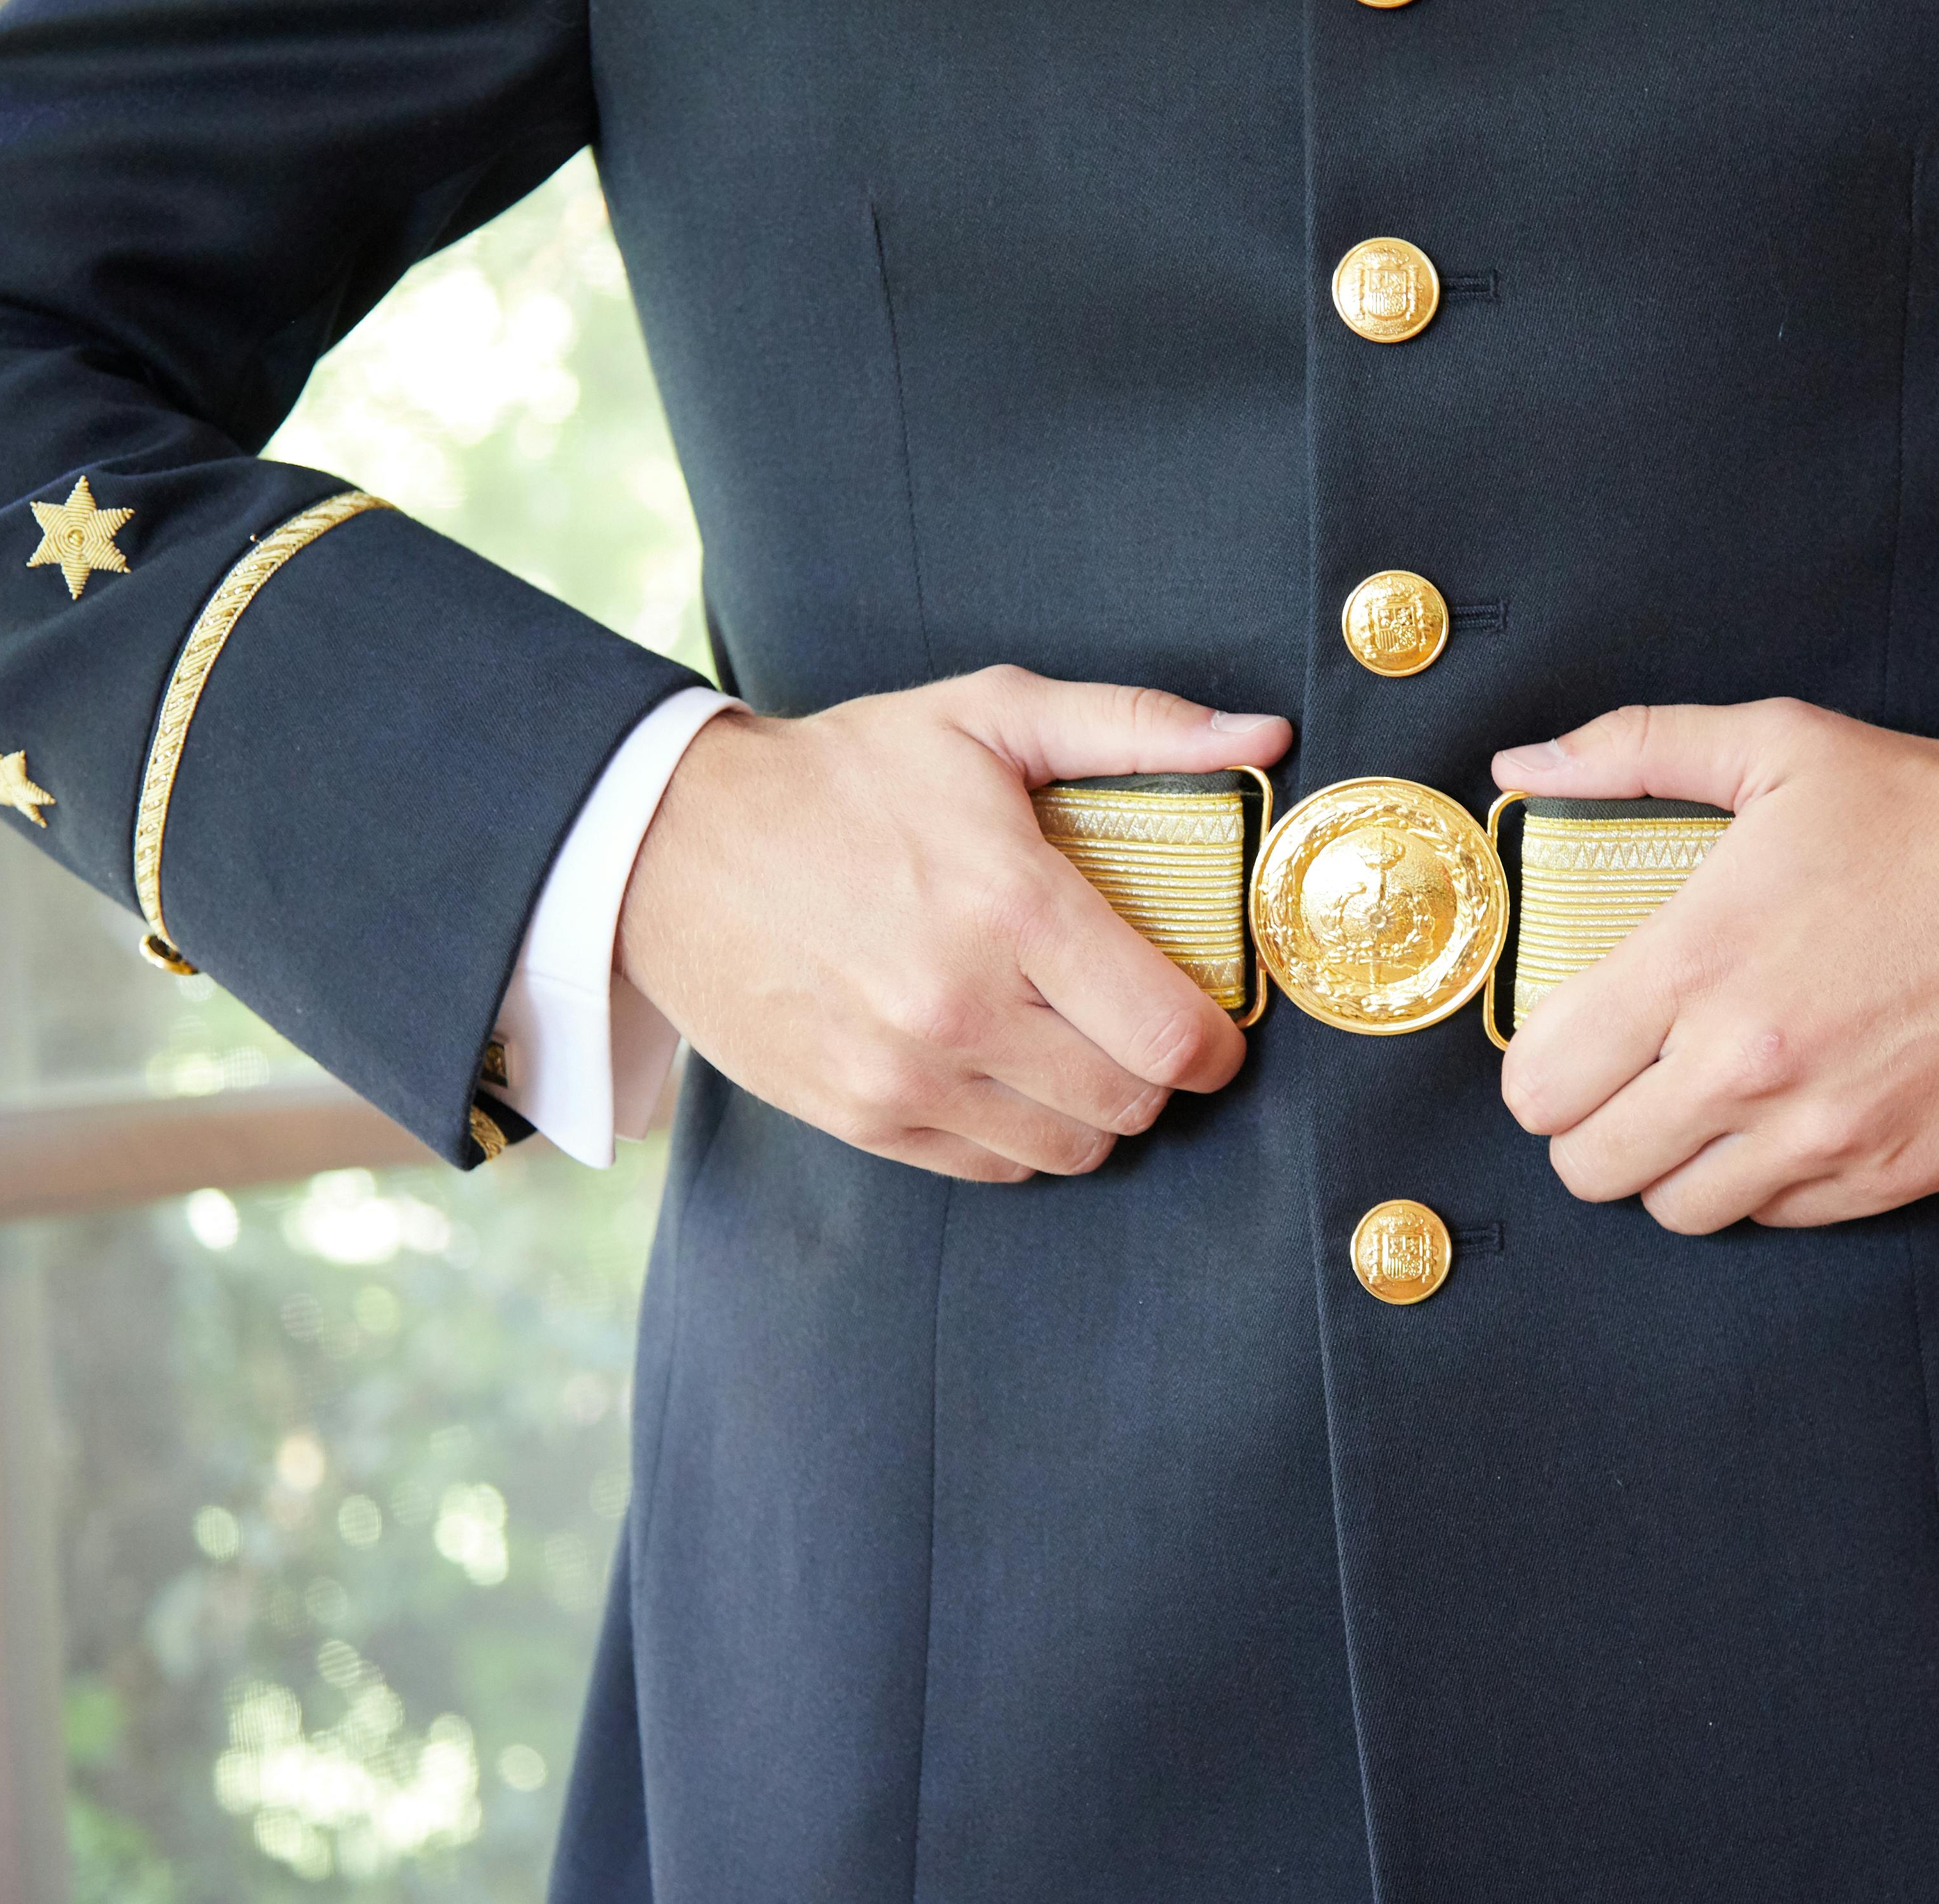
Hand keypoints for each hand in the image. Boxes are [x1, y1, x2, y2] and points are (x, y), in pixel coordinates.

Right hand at [617, 665, 1289, 1180]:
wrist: (671, 841)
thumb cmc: (846, 771)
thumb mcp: (991, 714)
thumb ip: (1138, 727)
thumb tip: (1267, 734)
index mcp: (1011, 907)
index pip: (1169, 1035)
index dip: (1217, 1045)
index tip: (1215, 1026)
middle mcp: (962, 1007)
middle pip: (1131, 1102)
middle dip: (1159, 1072)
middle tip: (1141, 1025)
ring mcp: (905, 1074)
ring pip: (1070, 1148)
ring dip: (1095, 1110)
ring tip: (1075, 1048)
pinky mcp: (860, 1117)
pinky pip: (993, 1167)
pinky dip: (1022, 1135)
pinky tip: (1008, 1072)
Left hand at [1490, 700, 1938, 1231]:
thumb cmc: (1937, 817)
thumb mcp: (1782, 746)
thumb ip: (1634, 750)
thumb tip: (1520, 762)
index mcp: (1697, 963)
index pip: (1541, 1082)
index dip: (1540, 1068)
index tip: (1572, 1040)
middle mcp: (1743, 1067)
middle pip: (1588, 1166)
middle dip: (1591, 1125)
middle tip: (1628, 1079)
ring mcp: (1817, 1136)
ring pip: (1673, 1209)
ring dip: (1671, 1165)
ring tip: (1702, 1105)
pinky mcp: (1886, 1178)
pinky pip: (1771, 1219)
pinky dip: (1760, 1183)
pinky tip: (1784, 1118)